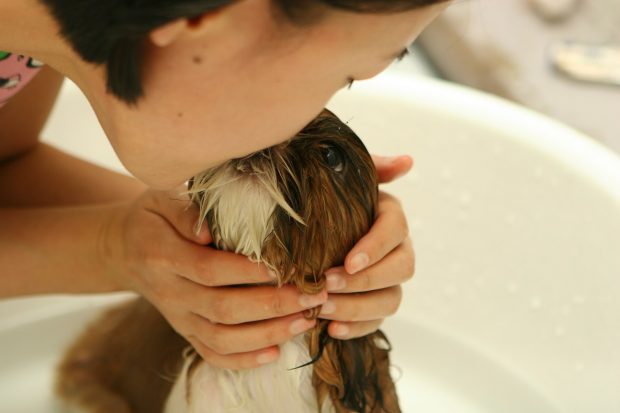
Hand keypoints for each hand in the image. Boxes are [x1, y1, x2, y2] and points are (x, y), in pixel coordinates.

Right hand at [102, 188, 326, 368]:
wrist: (124, 250)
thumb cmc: (153, 218)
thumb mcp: (161, 199)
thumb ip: (185, 210)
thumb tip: (208, 230)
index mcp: (163, 257)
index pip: (211, 270)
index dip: (249, 272)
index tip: (286, 266)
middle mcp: (170, 293)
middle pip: (223, 309)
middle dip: (272, 305)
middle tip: (312, 295)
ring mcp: (178, 318)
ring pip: (222, 338)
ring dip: (267, 334)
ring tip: (305, 321)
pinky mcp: (185, 332)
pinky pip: (211, 354)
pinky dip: (243, 360)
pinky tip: (275, 353)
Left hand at [318, 155, 414, 338]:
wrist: (307, 225)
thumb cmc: (325, 199)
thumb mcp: (343, 178)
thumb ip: (373, 168)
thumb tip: (407, 161)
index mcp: (389, 216)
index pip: (395, 230)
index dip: (376, 247)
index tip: (348, 261)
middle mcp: (397, 248)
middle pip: (401, 268)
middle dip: (366, 280)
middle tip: (328, 284)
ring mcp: (389, 279)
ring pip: (391, 299)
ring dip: (359, 307)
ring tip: (323, 309)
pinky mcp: (376, 303)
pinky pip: (377, 321)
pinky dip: (356, 328)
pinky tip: (331, 330)